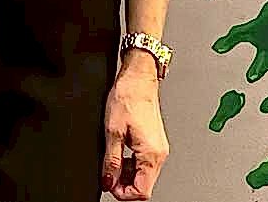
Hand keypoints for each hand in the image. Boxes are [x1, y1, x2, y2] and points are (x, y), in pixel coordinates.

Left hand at [101, 63, 168, 199]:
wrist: (138, 77)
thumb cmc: (128, 96)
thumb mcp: (113, 131)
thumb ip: (111, 160)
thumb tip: (109, 181)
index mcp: (151, 154)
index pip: (142, 191)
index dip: (123, 193)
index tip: (110, 185)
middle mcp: (159, 153)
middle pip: (144, 184)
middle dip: (124, 184)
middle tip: (109, 174)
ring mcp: (158, 147)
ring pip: (144, 174)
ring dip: (127, 174)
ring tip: (113, 160)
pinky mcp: (155, 141)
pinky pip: (144, 162)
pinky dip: (132, 163)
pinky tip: (121, 152)